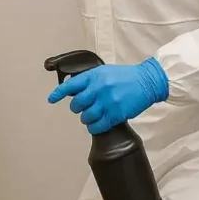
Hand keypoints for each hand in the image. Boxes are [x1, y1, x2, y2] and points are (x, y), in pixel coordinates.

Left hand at [48, 59, 168, 134]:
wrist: (147, 81)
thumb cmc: (125, 76)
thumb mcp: (105, 72)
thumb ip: (90, 80)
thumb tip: (75, 90)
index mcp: (94, 76)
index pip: (70, 85)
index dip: (58, 93)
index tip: (51, 99)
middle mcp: (98, 88)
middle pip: (76, 105)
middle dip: (77, 108)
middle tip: (83, 108)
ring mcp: (106, 102)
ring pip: (85, 117)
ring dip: (86, 119)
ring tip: (92, 117)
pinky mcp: (115, 114)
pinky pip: (97, 126)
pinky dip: (94, 128)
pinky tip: (97, 125)